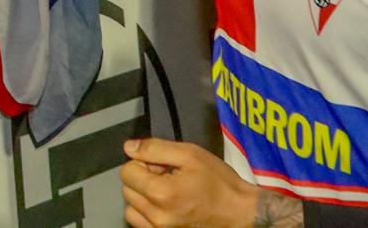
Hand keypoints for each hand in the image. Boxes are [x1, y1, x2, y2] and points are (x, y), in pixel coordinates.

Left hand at [119, 138, 272, 227]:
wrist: (240, 213)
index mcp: (162, 194)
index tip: (162, 165)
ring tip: (166, 193)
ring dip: (142, 197)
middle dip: (143, 179)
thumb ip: (155, 148)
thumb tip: (129, 147)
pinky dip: (147, 213)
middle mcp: (157, 217)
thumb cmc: (219, 182)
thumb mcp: (190, 155)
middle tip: (167, 177)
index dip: (143, 163)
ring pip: (131, 208)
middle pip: (127, 189)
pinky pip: (140, 223)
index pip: (127, 172)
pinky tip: (165, 206)